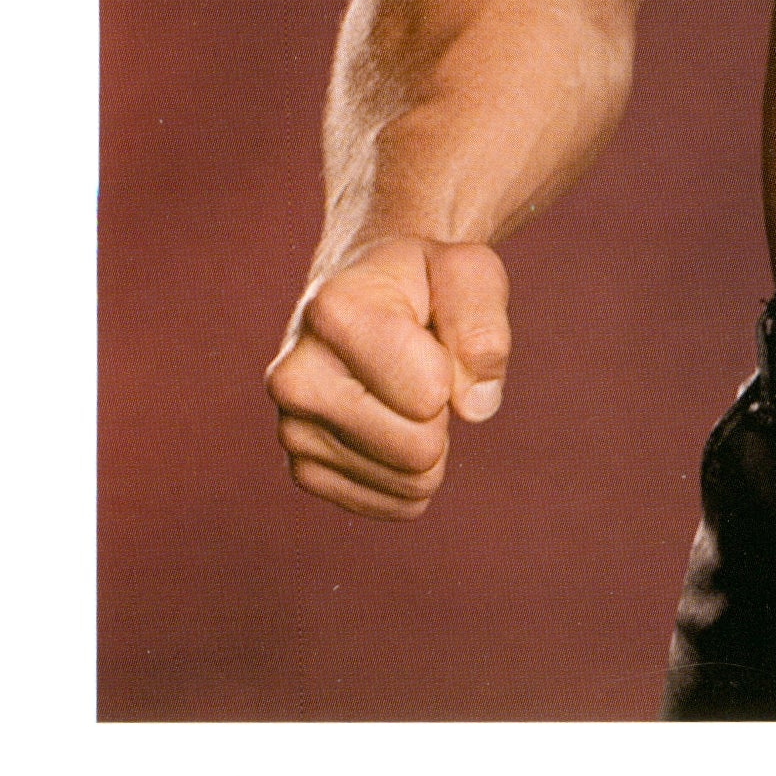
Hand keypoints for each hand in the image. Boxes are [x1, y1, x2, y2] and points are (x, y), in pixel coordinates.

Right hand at [265, 238, 510, 520]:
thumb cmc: (425, 282)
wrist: (367, 294)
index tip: (427, 333)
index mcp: (332, 313)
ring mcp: (291, 430)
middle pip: (419, 448)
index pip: (430, 392)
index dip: (453, 367)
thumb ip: (484, 327)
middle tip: (420, 367)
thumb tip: (475, 406)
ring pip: (410, 480)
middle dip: (443, 411)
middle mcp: (294, 377)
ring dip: (430, 439)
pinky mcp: (305, 470)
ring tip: (402, 388)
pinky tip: (394, 424)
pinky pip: (394, 503)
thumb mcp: (469, 272)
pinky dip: (413, 472)